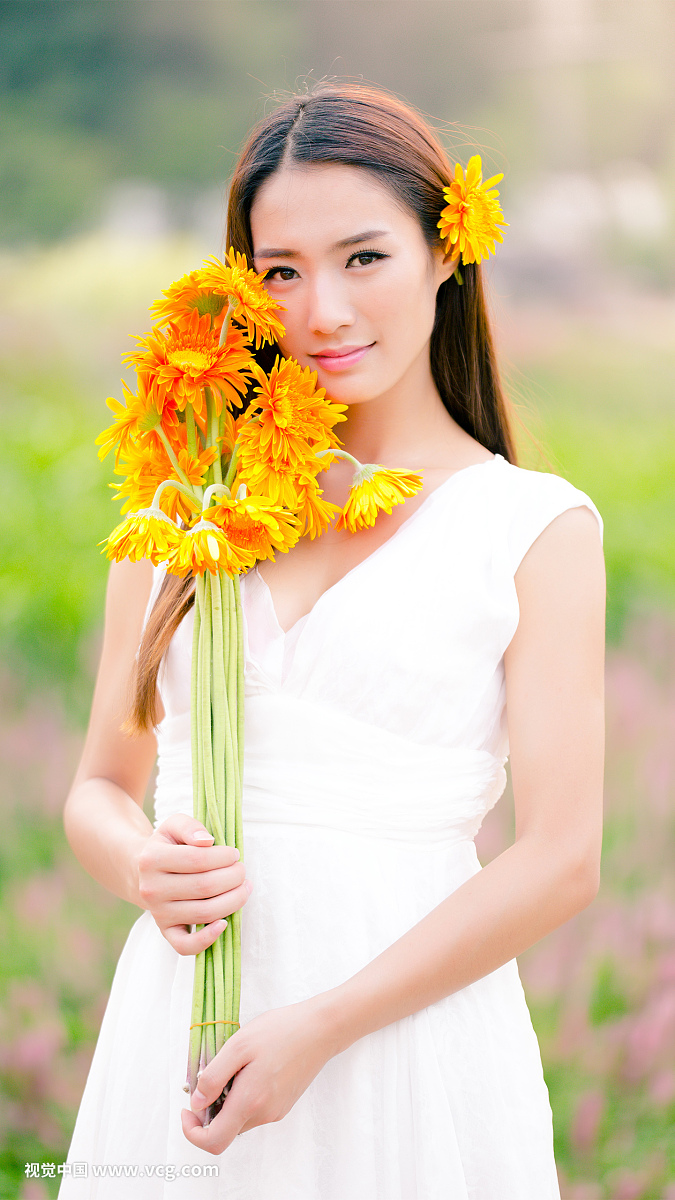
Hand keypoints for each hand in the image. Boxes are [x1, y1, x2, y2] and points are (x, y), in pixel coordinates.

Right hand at [135, 813, 251, 954]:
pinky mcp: (166, 931)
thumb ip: (190, 827)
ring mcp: (158, 913)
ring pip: (204, 913)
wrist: (142, 872)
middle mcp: (151, 889)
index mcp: (151, 859)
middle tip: (242, 870)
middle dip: (233, 877)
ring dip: (233, 901)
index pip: (197, 859)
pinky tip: (225, 923)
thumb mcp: (174, 826)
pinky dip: (207, 939)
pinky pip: (185, 946)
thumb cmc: (167, 846)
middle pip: (204, 887)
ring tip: (243, 888)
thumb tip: (208, 841)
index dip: (223, 857)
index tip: (234, 854)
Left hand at [180, 998, 335, 1153]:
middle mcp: (264, 1114)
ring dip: (226, 1102)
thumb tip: (196, 1103)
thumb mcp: (238, 1045)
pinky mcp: (283, 1104)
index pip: (213, 1141)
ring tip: (232, 1067)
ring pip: (239, 1119)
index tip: (186, 1110)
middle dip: (209, 1111)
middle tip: (207, 1079)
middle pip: (225, 1130)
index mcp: (250, 1102)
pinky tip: (249, 1068)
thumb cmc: (280, 1031)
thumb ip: (213, 1077)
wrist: (321, 1029)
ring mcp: (275, 1111)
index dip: (192, 1132)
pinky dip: (242, 1097)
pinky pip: (253, 1110)